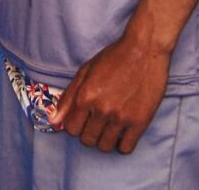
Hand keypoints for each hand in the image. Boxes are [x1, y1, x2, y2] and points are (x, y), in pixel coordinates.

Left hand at [49, 33, 169, 153]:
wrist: (144, 49)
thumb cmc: (113, 58)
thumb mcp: (85, 72)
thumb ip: (68, 98)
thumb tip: (53, 121)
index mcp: (85, 96)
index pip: (71, 129)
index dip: (75, 125)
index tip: (83, 119)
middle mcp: (101, 109)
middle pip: (87, 140)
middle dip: (89, 133)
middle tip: (97, 123)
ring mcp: (121, 117)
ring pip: (105, 146)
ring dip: (104, 140)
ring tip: (109, 128)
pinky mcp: (140, 121)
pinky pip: (126, 148)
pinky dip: (122, 144)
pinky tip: (123, 133)